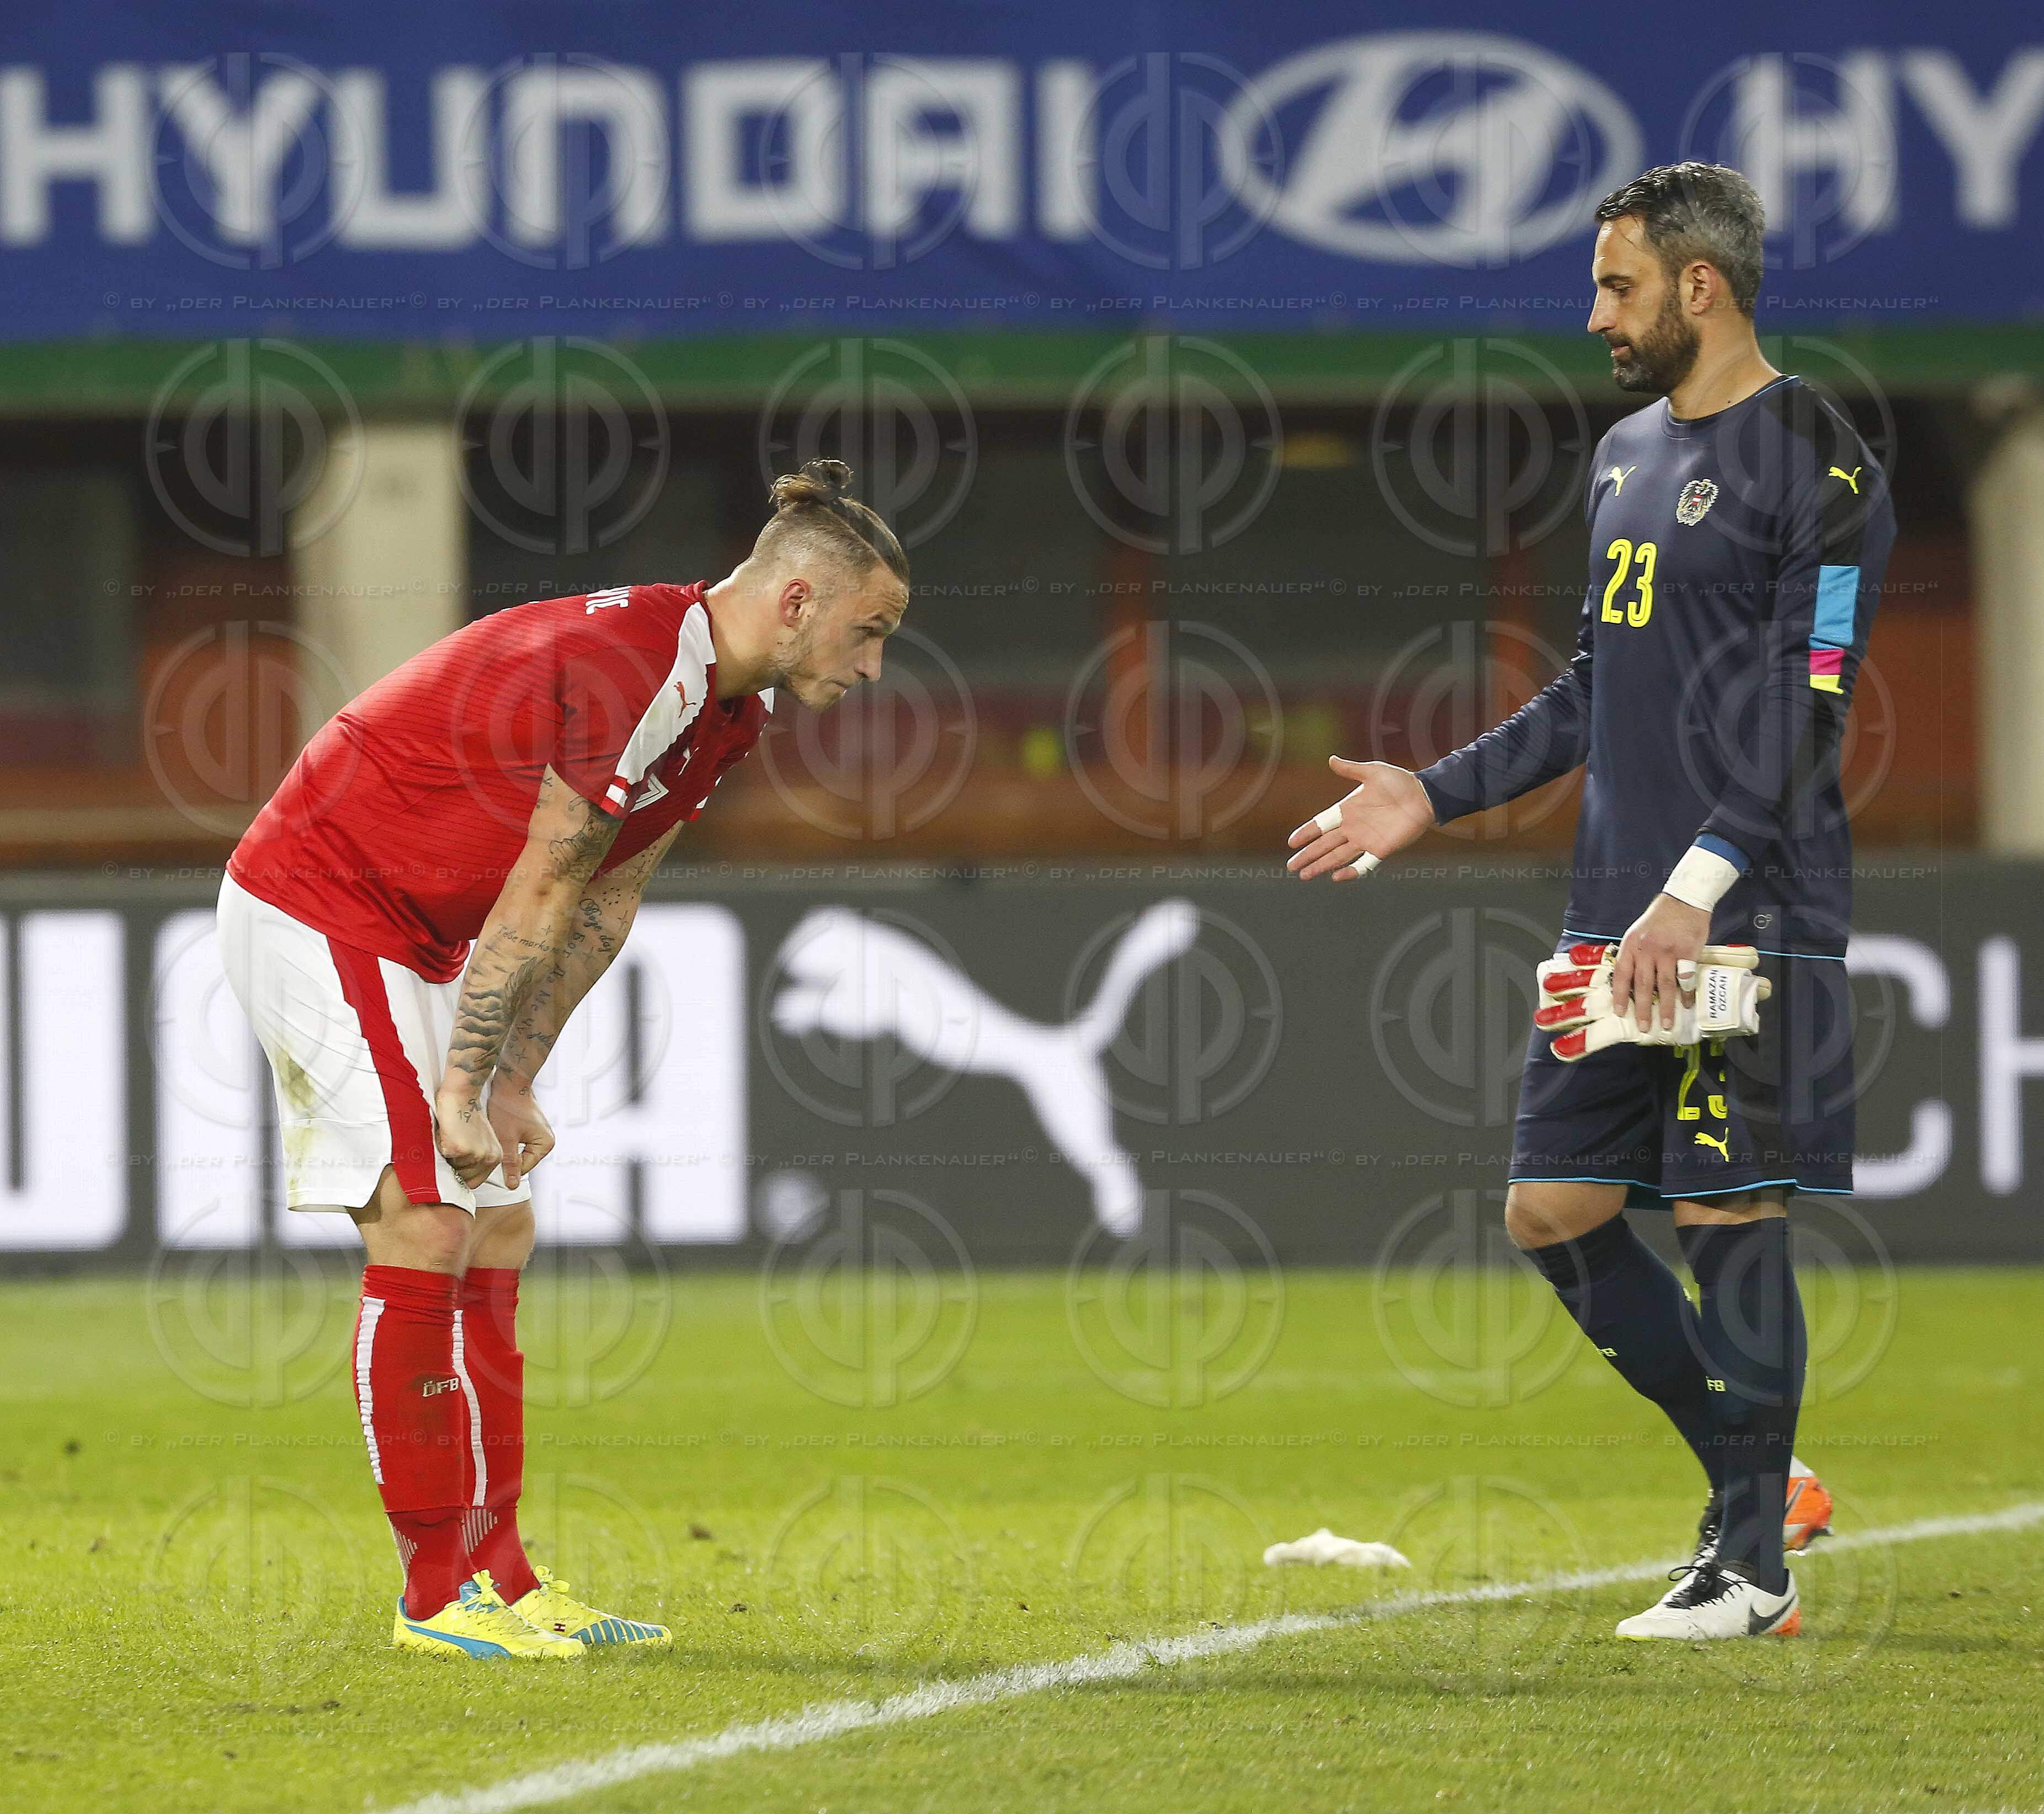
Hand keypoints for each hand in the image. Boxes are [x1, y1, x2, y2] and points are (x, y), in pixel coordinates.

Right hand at [433, 1084, 502, 1190]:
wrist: (461, 1097)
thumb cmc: (467, 1115)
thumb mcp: (479, 1141)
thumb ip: (475, 1159)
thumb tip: (461, 1176)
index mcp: (495, 1156)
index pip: (476, 1181)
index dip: (462, 1176)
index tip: (453, 1168)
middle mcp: (488, 1157)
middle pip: (463, 1179)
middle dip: (453, 1167)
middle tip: (450, 1149)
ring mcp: (475, 1154)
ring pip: (452, 1170)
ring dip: (446, 1159)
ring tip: (449, 1140)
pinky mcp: (460, 1149)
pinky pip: (443, 1159)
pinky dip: (440, 1149)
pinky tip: (445, 1136)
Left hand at [487, 1081, 554, 1190]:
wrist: (509, 1084)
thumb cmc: (508, 1107)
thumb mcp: (506, 1139)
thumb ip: (510, 1164)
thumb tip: (511, 1185)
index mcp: (545, 1144)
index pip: (523, 1168)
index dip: (505, 1166)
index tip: (492, 1158)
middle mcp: (547, 1140)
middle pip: (522, 1161)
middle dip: (507, 1156)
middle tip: (494, 1145)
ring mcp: (540, 1134)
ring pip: (519, 1152)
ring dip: (507, 1148)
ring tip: (497, 1137)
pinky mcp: (532, 1129)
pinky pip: (519, 1143)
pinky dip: (508, 1140)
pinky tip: (500, 1132)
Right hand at [1286, 758, 1435, 880]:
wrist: (1424, 795)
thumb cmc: (1399, 782)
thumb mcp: (1373, 771)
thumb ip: (1351, 769)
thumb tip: (1331, 759)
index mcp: (1347, 810)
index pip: (1321, 824)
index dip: (1306, 833)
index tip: (1292, 842)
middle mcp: (1353, 828)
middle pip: (1324, 845)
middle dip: (1307, 856)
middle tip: (1291, 867)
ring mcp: (1365, 840)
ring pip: (1337, 857)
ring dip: (1320, 866)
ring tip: (1304, 875)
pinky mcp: (1380, 850)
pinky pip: (1363, 864)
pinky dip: (1350, 871)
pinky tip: (1336, 877)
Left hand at [1611, 894, 1710, 1031]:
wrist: (1683, 901)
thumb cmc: (1658, 919)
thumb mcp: (1637, 933)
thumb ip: (1634, 955)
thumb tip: (1629, 983)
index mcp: (1631, 946)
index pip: (1622, 974)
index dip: (1620, 995)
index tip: (1620, 1013)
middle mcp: (1647, 950)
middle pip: (1644, 984)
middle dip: (1644, 1009)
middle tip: (1645, 1027)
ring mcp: (1668, 951)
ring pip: (1666, 984)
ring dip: (1667, 1006)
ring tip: (1668, 1023)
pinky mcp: (1688, 951)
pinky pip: (1686, 977)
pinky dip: (1687, 993)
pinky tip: (1687, 1004)